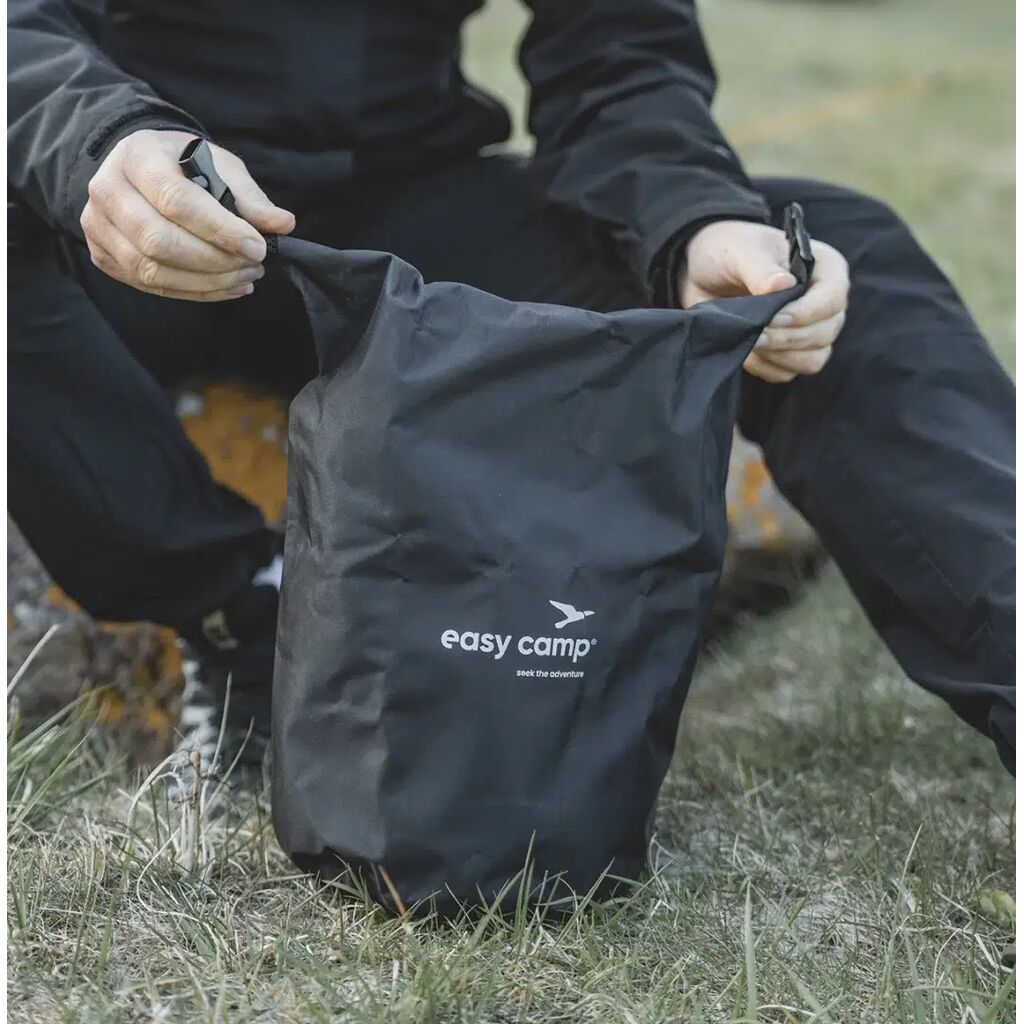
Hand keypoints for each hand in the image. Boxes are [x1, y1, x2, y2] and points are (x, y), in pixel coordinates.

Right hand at [81, 129, 294, 300]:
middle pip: (159, 241)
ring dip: (208, 282)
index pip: (176, 200)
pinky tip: (227, 287)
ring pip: (152, 271)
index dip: (220, 230)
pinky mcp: (102, 256)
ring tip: (245, 276)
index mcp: (137, 157)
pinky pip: (150, 286)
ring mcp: (98, 226)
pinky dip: (195, 292)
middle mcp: (107, 190)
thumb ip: (249, 197)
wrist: (139, 169)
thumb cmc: (184, 165)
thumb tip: (283, 223)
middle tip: (254, 265)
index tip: (258, 247)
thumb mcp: (219, 165)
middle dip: (215, 261)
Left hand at [680, 219, 849, 382]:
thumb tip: (782, 285)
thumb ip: (760, 269)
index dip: (805, 314)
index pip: (833, 299)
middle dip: (787, 338)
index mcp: (826, 269)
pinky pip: (788, 372)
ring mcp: (810, 330)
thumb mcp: (739, 251)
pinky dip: (766, 367)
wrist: (703, 273)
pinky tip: (746, 352)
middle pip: (825, 333)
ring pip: (812, 359)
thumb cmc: (727, 251)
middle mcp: (825, 302)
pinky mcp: (788, 352)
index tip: (773, 318)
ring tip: (750, 341)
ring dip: (779, 357)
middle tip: (754, 333)